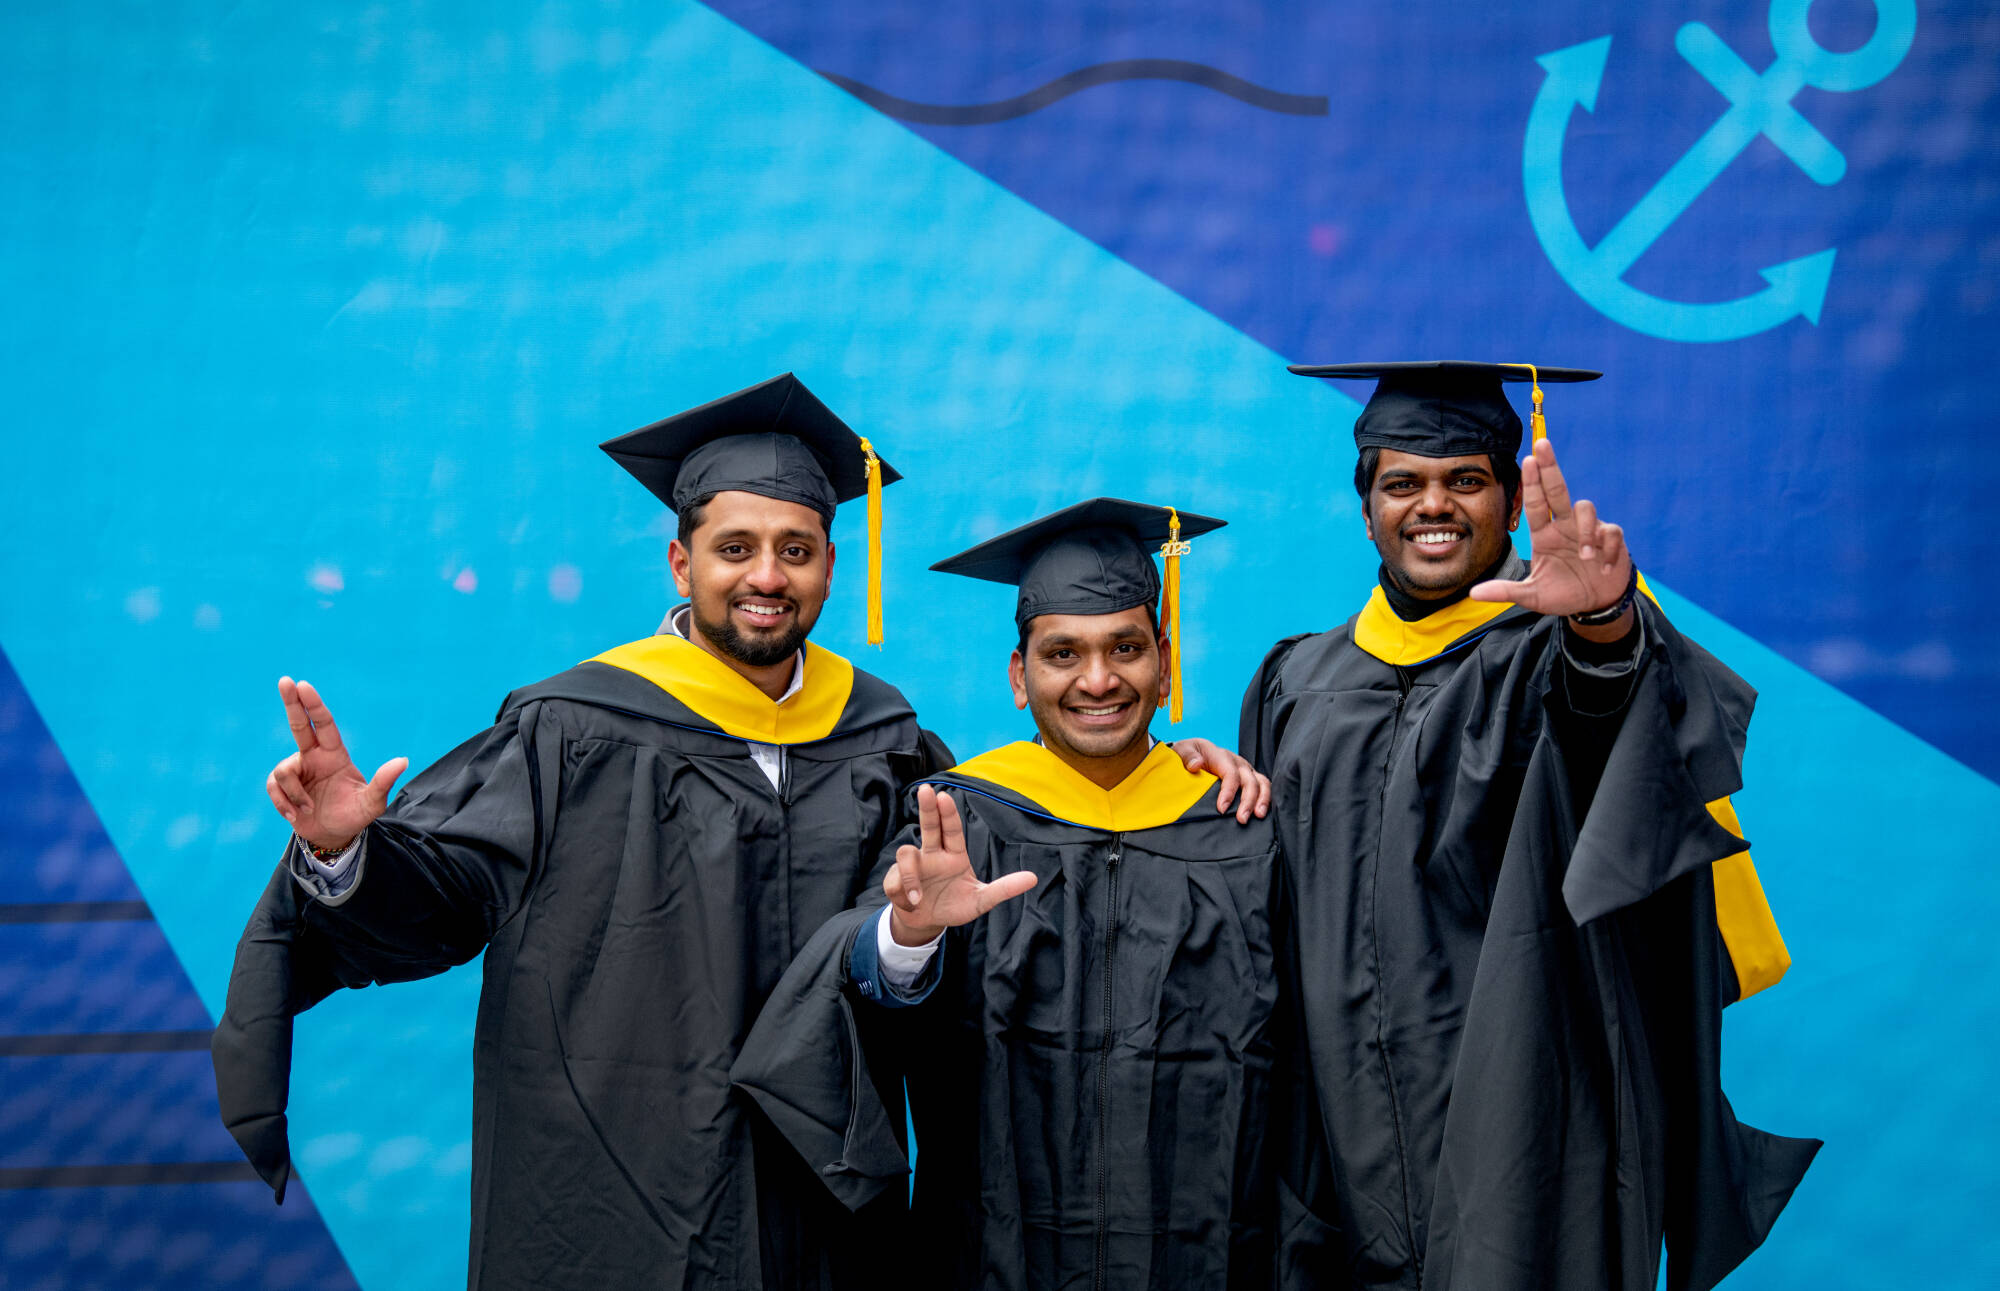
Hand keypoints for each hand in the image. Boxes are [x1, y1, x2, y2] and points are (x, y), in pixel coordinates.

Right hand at [265, 677, 407, 851]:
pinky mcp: (282, 787)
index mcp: (335, 754)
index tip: (304, 685)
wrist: (332, 836)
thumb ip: (383, 783)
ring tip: (308, 809)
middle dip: (291, 702)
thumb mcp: (372, 803)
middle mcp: (313, 757)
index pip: (324, 724)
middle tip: (284, 680)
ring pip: (284, 770)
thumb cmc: (354, 816)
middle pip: (299, 725)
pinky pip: (274, 788)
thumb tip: (403, 760)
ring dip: (295, 794)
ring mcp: (296, 770)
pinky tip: (295, 815)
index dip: (314, 705)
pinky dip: (284, 803)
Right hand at [882, 787, 1036, 944]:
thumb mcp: (982, 901)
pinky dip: (903, 896)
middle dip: (927, 808)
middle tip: (925, 790)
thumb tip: (1033, 878)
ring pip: (905, 853)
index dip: (948, 814)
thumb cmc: (955, 906)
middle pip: (929, 825)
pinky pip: (895, 882)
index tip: (944, 796)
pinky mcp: (896, 880)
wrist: (928, 924)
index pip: (952, 830)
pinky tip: (912, 906)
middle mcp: (932, 854)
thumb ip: (1004, 889)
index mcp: (953, 855)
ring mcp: (914, 866)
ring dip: (909, 877)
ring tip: (918, 899)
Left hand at [1172, 738, 1270, 823]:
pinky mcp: (1250, 779)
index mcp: (1221, 755)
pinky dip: (1267, 800)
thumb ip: (1187, 756)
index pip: (1231, 773)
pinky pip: (1264, 787)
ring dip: (1262, 800)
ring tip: (1258, 816)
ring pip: (1262, 783)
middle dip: (1248, 801)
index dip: (1229, 791)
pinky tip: (1262, 813)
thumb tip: (1196, 765)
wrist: (1192, 755)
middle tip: (1241, 819)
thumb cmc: (1187, 755)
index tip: (1221, 809)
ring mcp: (1245, 771)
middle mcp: (1237, 763)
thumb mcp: (1182, 750)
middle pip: (1250, 780)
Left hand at [1469, 438, 1630, 616]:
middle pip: (1558, 489)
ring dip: (1586, 531)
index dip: (1532, 482)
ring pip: (1586, 508)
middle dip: (1550, 467)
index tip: (1528, 459)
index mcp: (1544, 534)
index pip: (1536, 504)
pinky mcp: (1611, 539)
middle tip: (1542, 443)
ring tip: (1586, 557)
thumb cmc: (1562, 593)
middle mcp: (1564, 526)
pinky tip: (1604, 567)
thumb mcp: (1532, 596)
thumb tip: (1474, 593)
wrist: (1595, 604)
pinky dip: (1607, 549)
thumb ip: (1506, 591)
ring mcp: (1588, 530)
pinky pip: (1611, 532)